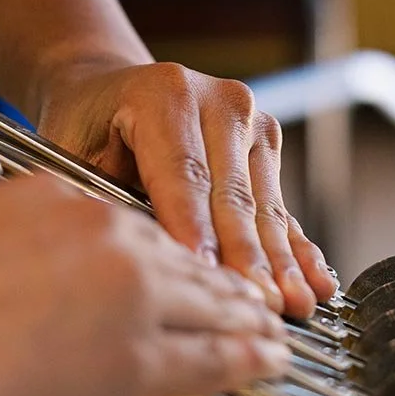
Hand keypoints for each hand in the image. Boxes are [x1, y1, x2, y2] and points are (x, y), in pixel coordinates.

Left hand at [34, 60, 339, 318]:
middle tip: (258, 307)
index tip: (205, 276)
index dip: (195, 229)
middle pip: (232, 195)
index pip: (183, 174)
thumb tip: (149, 266)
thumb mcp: (77, 159)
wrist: (112, 89)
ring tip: (294, 305)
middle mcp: (217, 101)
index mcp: (164, 95)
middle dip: (247, 258)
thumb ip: (111, 203)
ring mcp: (251, 122)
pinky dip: (299, 249)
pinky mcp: (269, 146)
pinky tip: (317, 281)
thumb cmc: (88, 133)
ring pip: (263, 206)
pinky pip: (282, 207)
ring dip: (280, 262)